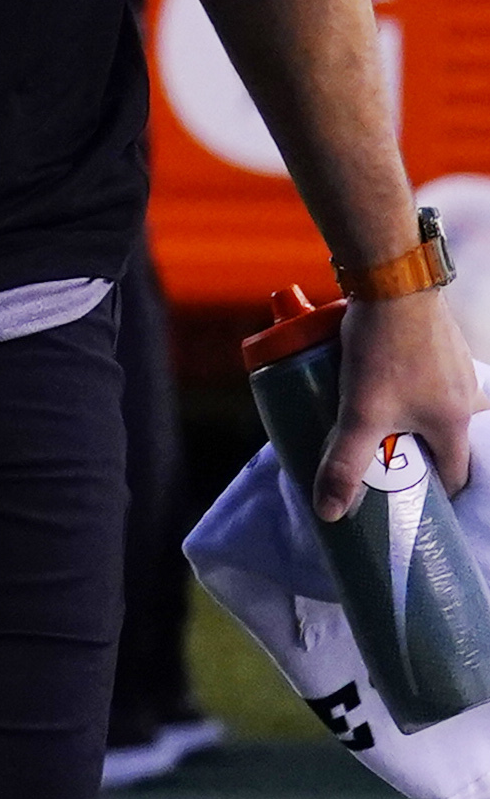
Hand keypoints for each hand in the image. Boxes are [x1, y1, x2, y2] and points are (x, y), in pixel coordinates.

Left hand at [322, 281, 484, 515]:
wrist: (394, 285)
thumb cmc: (383, 354)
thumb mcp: (359, 416)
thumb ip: (345, 464)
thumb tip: (330, 513)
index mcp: (454, 422)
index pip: (456, 474)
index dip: (434, 493)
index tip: (407, 501)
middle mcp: (467, 396)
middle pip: (447, 442)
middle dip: (419, 457)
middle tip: (385, 464)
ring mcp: (456, 367)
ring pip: (440, 408)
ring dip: (414, 422)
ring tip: (378, 426)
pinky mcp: (441, 343)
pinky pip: (432, 379)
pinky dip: (413, 390)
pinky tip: (384, 383)